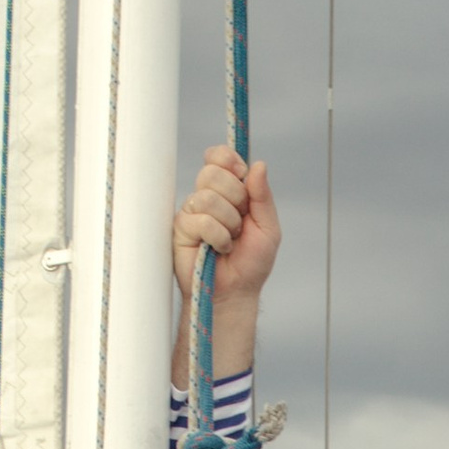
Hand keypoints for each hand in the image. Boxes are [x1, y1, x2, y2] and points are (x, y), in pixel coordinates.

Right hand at [170, 146, 279, 382]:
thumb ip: (262, 196)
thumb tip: (258, 164)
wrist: (235, 292)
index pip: (219, 156)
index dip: (229, 160)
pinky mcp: (180, 230)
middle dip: (235, 197)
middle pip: (212, 172)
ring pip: (208, 197)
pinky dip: (218, 236)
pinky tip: (219, 249)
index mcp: (228, 190)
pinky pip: (201, 220)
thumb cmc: (251, 263)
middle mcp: (207, 197)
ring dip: (229, 223)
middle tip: (240, 222)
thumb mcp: (268, 227)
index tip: (241, 175)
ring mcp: (191, 212)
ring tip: (231, 241)